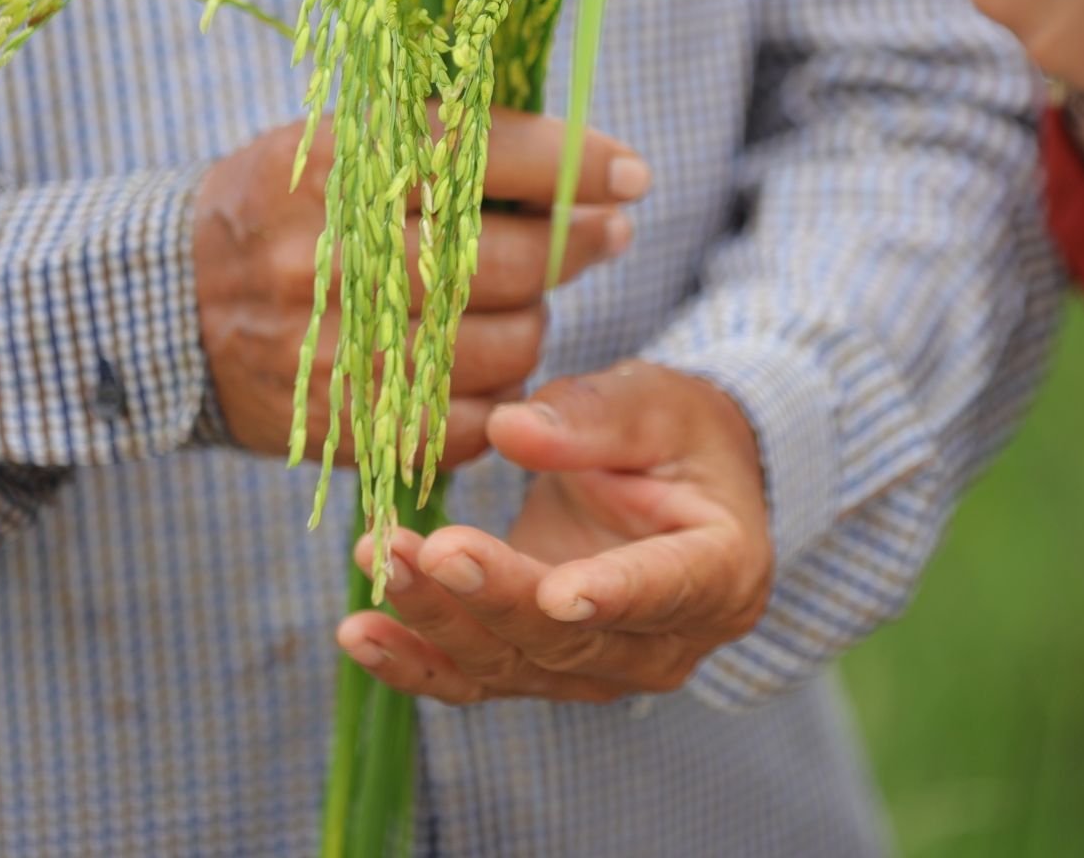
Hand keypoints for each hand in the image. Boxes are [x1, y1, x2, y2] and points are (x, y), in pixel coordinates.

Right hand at [193, 111, 647, 468]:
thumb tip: (570, 154)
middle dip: (579, 244)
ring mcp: (338, 346)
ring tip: (530, 301)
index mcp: (338, 165)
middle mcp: (336, 254)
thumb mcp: (336, 144)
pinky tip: (492, 366)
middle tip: (608, 232)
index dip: (572, 163)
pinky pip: (464, 422)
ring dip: (537, 323)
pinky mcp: (340, 422)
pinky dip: (498, 396)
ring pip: (499, 345)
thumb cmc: (277, 207)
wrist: (163, 305)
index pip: (482, 152)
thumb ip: (437, 143)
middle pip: (505, 260)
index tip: (631, 171)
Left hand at [335, 360, 772, 703]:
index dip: (614, 593)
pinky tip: (360, 632)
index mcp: (722, 572)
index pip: (668, 589)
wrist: (672, 478)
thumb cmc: (678, 434)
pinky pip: (475, 680)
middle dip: (492, 595)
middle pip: (572, 638)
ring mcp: (601, 669)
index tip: (558, 589)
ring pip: (514, 662)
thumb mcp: (657, 403)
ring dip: (438, 619)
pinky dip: (414, 662)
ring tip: (377, 557)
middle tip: (427, 546)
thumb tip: (512, 429)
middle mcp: (666, 643)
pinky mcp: (542, 671)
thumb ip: (595, 418)